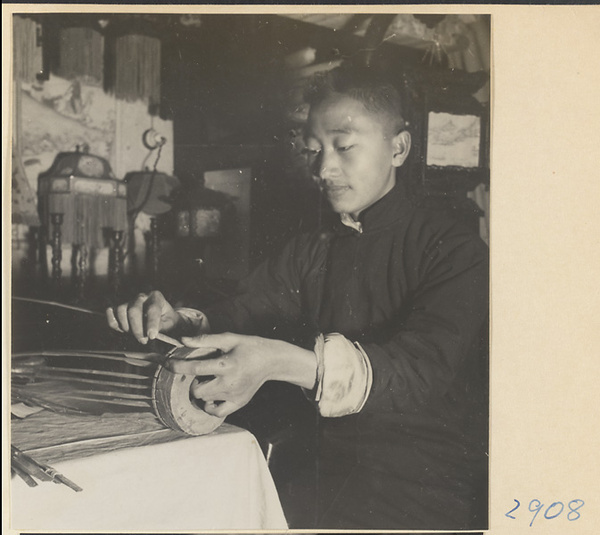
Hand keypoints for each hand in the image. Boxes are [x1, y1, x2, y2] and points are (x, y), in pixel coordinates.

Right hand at [106, 290, 182, 343]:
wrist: (161, 315)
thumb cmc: (166, 319)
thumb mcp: (169, 322)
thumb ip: (161, 326)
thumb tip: (150, 332)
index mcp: (156, 297)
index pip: (152, 309)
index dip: (151, 323)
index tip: (152, 336)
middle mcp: (141, 297)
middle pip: (134, 310)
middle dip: (137, 329)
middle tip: (143, 340)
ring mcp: (130, 301)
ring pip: (121, 310)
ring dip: (126, 326)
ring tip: (135, 335)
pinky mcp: (121, 307)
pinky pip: (112, 312)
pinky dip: (113, 321)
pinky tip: (120, 329)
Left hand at [166, 333, 316, 417]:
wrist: (272, 360)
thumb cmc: (249, 346)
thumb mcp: (229, 339)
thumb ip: (205, 340)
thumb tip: (183, 340)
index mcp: (225, 365)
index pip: (194, 368)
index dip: (176, 366)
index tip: (167, 364)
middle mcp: (229, 383)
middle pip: (197, 390)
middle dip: (191, 382)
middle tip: (195, 373)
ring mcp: (234, 395)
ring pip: (205, 400)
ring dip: (200, 392)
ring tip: (207, 380)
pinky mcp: (239, 403)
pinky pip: (217, 411)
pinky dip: (210, 405)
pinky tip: (212, 395)